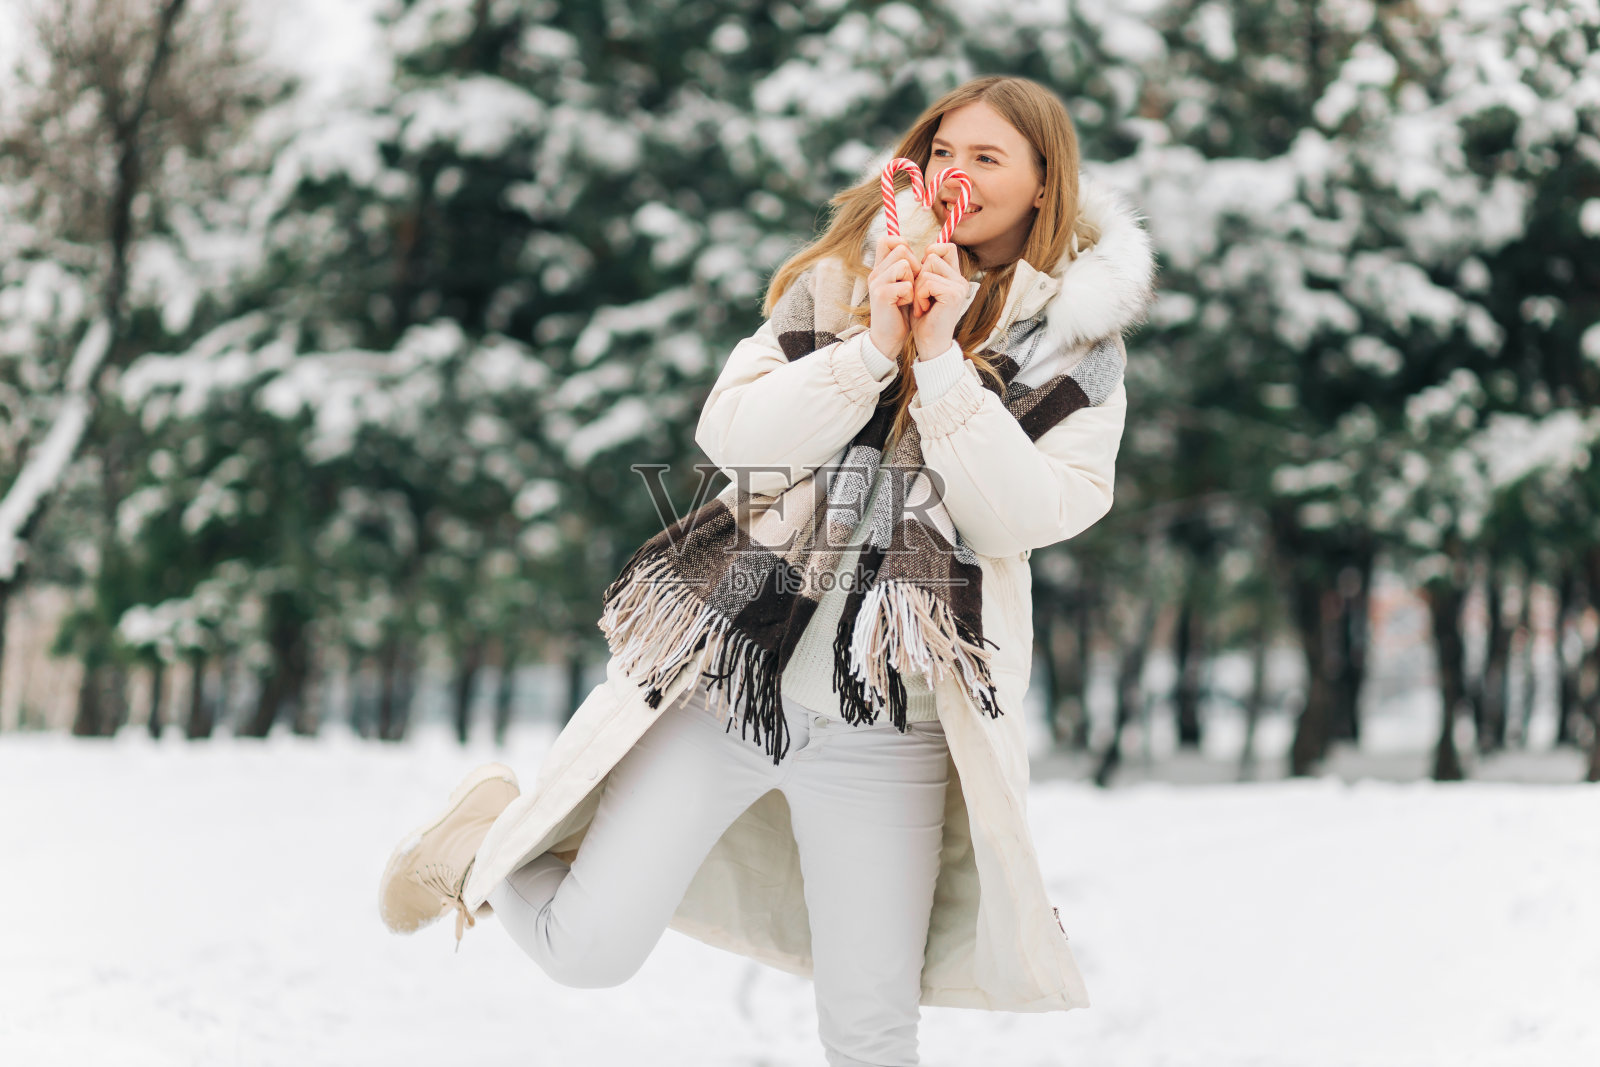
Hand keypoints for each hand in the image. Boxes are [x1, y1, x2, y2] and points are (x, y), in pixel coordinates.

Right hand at [867, 233, 920, 357]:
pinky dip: (910, 296)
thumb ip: (909, 270)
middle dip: (914, 265)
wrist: (888, 339)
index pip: (887, 240)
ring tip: (908, 296)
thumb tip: (928, 252)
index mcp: (880, 269)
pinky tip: (903, 306)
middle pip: (901, 249)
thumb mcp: (904, 287)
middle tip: (912, 285)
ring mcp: (877, 282)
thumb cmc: (900, 313)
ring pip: (904, 264)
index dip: (902, 243)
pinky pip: (906, 285)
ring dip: (912, 281)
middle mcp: (876, 272)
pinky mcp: (881, 295)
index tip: (912, 261)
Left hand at [910, 242, 963, 358]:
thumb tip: (909, 246)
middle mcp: (960, 279)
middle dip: (918, 276)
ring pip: (928, 268)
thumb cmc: (923, 319)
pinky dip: (920, 296)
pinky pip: (928, 281)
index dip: (931, 251)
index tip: (921, 272)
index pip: (946, 247)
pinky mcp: (954, 294)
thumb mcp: (920, 290)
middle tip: (921, 298)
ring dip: (918, 288)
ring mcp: (959, 286)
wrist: (929, 344)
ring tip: (923, 305)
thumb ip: (922, 270)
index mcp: (954, 277)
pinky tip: (924, 310)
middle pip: (932, 255)